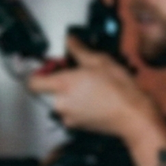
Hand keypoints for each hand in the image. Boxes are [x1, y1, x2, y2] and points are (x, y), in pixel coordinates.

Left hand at [26, 36, 158, 139]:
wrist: (132, 115)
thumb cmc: (119, 90)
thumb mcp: (99, 61)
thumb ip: (78, 50)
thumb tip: (69, 40)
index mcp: (62, 85)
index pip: (33, 83)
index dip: (39, 74)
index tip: (49, 68)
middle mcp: (61, 103)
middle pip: (49, 90)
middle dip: (61, 81)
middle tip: (78, 73)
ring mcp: (68, 116)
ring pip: (62, 101)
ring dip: (71, 93)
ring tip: (91, 86)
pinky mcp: (77, 126)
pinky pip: (71, 111)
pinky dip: (79, 105)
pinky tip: (95, 98)